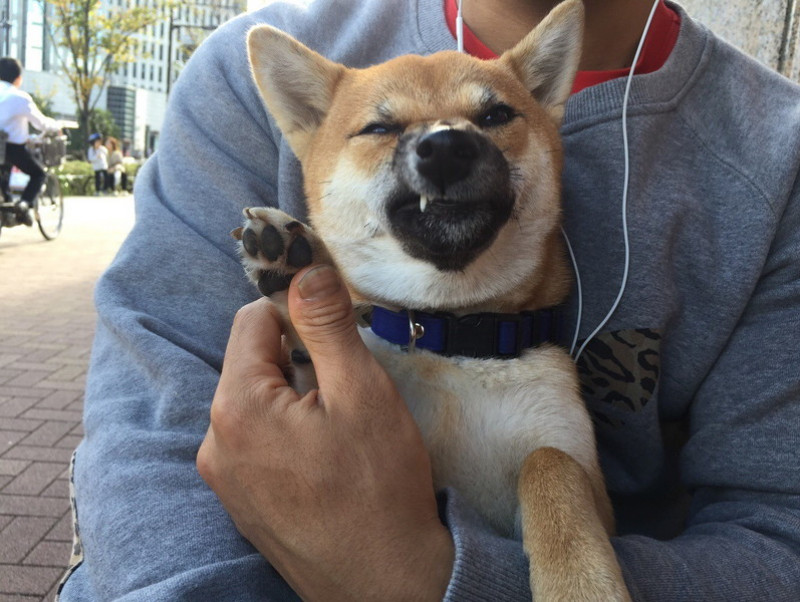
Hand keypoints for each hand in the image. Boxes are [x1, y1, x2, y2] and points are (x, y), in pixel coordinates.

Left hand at [197, 265, 453, 600]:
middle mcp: (214, 443)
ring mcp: (224, 479)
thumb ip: (326, 323)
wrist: (384, 583)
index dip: (297, 316)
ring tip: (339, 433)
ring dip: (295, 400)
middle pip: (251, 363)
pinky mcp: (240, 503)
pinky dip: (288, 434)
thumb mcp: (361, 391)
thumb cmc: (377, 487)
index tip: (335, 335)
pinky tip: (325, 462)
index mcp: (236, 407)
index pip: (252, 321)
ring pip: (257, 403)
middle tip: (346, 393)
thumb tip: (306, 268)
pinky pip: (257, 442)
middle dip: (297, 362)